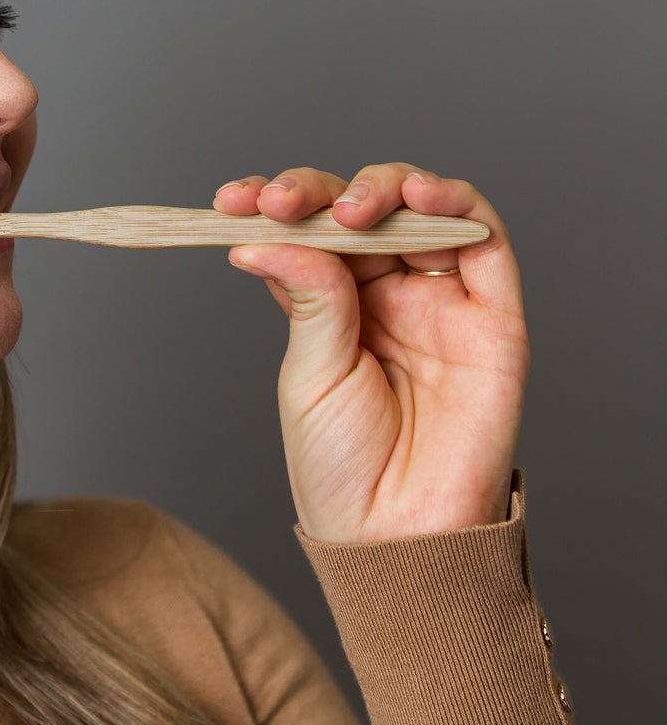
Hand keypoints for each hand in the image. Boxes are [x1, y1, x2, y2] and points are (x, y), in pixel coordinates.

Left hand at [214, 163, 529, 542]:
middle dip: (319, 192)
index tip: (232, 200)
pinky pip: (485, 242)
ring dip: (383, 186)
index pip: (307, 231)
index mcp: (334, 305)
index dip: (274, 205)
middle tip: (281, 204)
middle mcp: (388, 294)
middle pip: (361, 210)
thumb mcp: (309, 375)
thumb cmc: (344, 469)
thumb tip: (261, 237)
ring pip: (420, 210)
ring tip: (349, 209)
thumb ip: (307, 299)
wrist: (397, 538)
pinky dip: (455, 201)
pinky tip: (416, 193)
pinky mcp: (494, 318)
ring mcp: (440, 302)